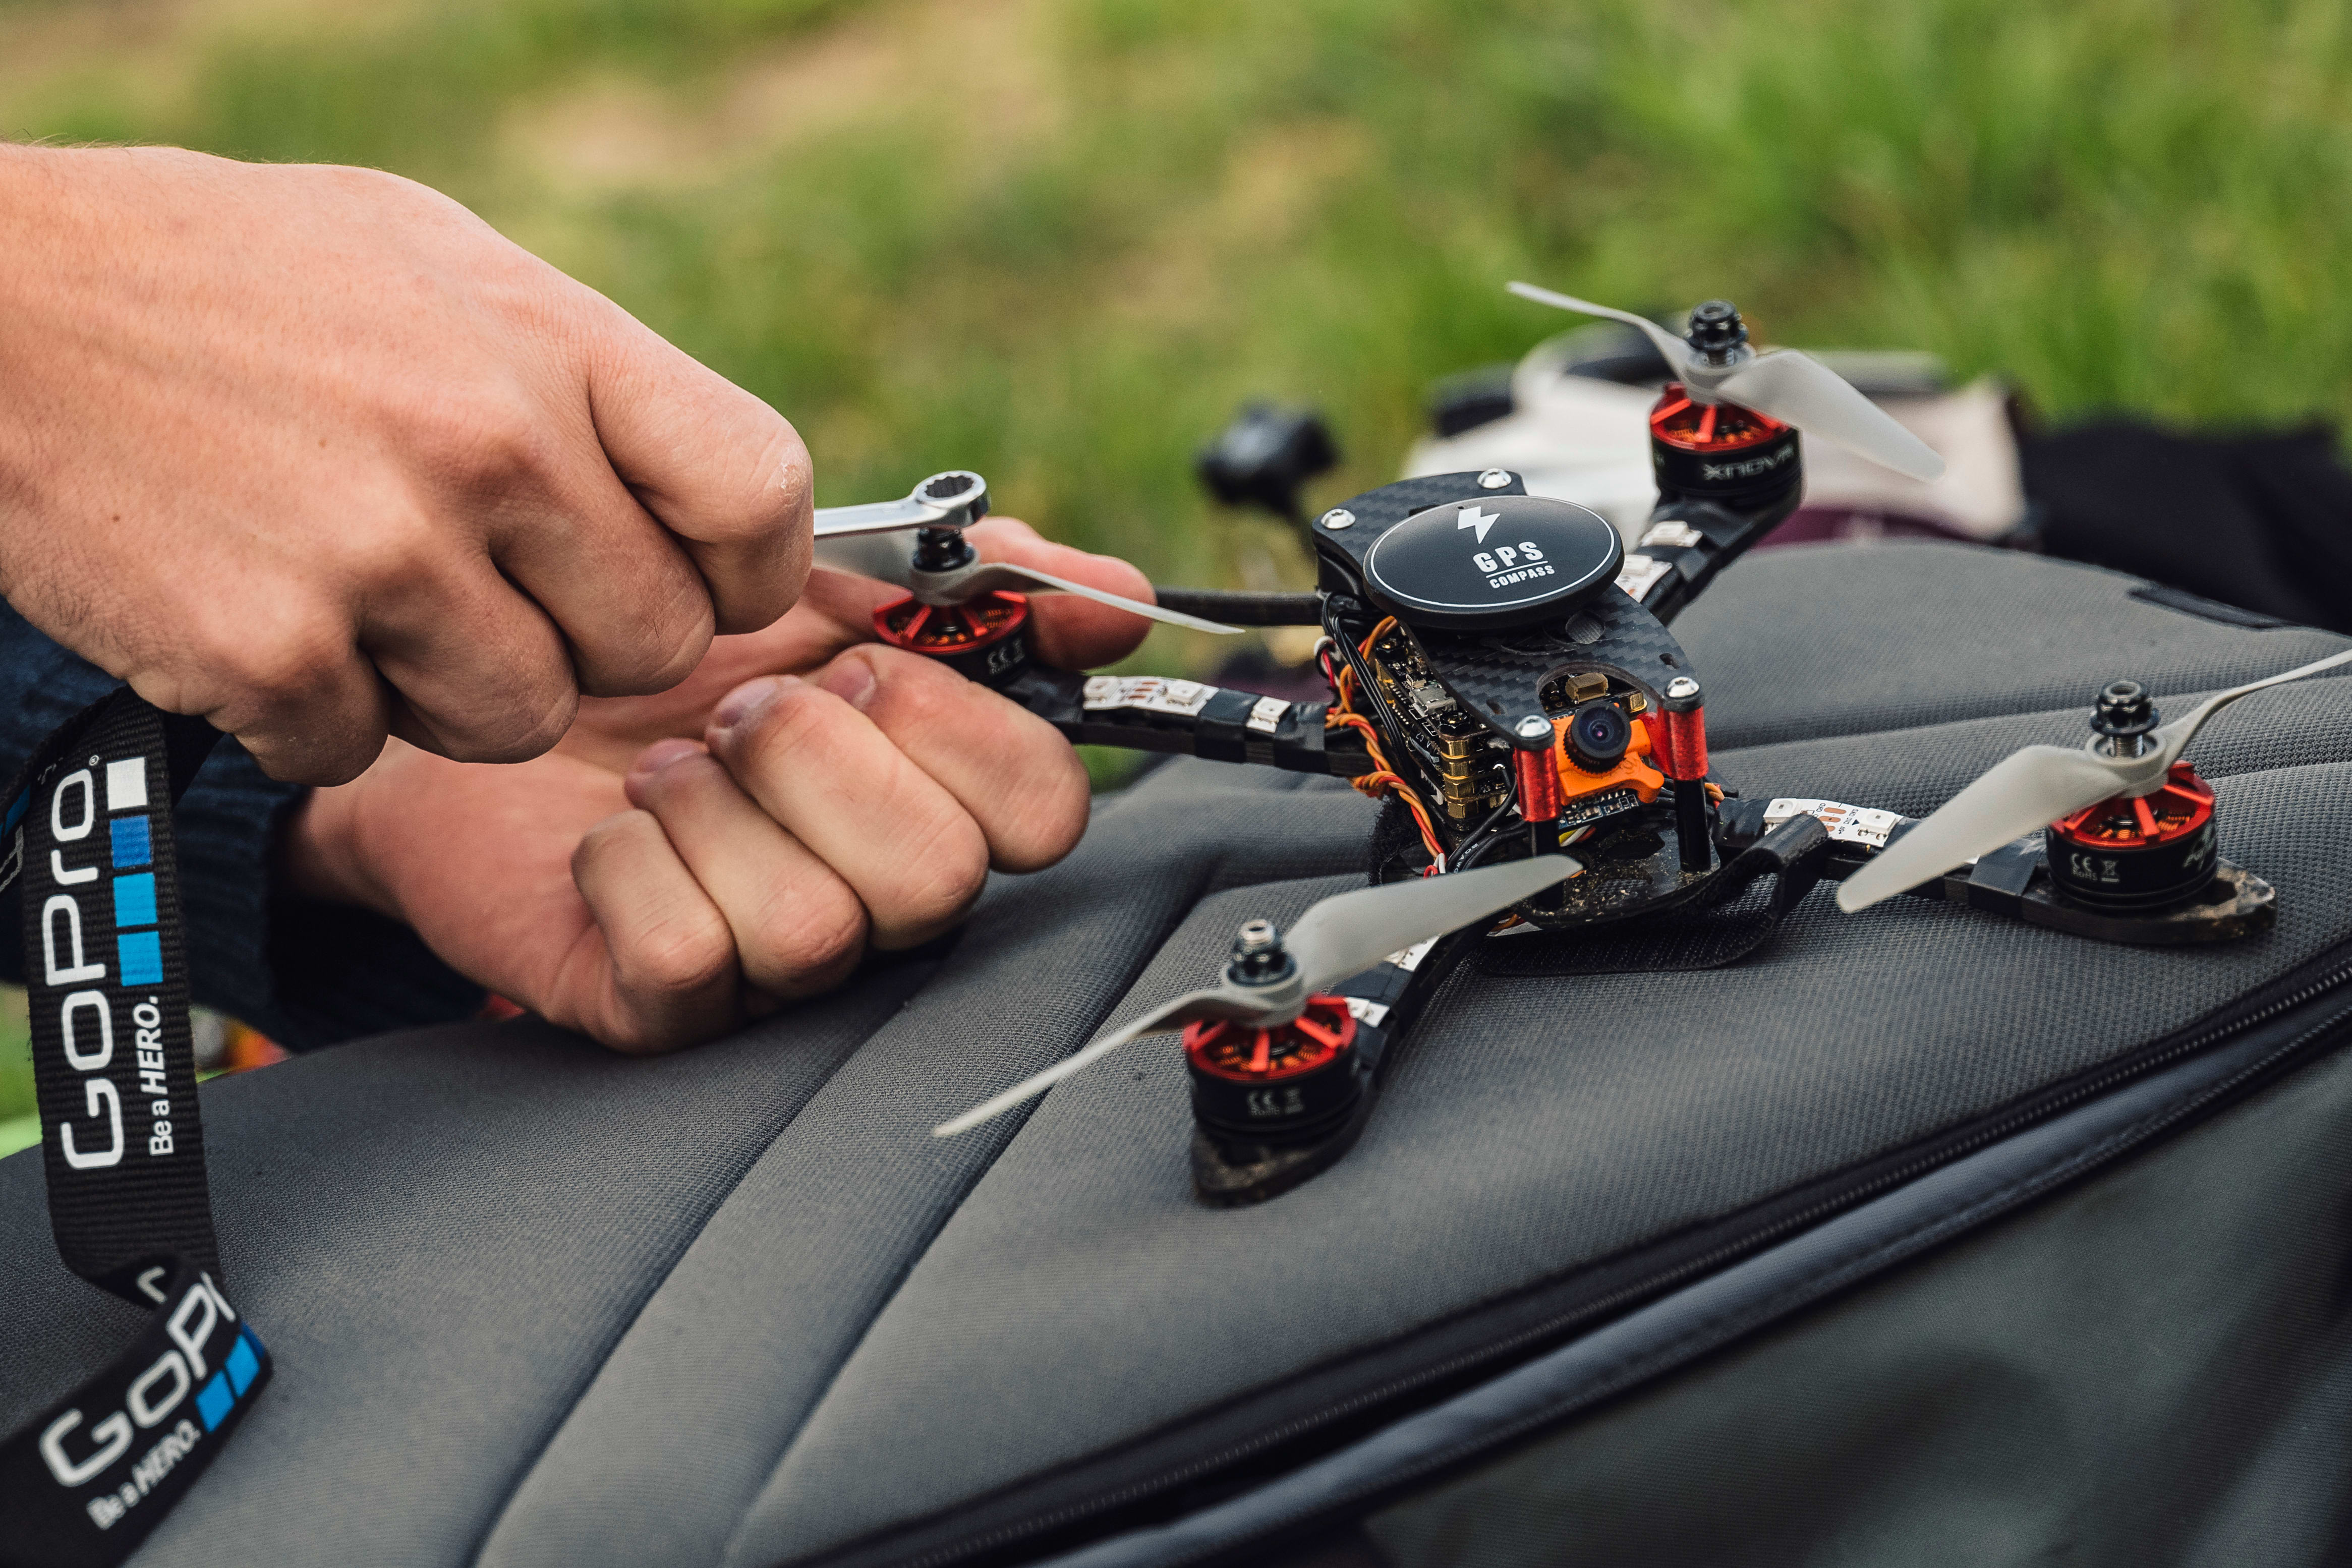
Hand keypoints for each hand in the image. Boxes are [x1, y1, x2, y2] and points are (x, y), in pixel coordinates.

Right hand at [0, 144, 810, 784]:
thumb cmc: (228, 277)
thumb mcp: (438, 264)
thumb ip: (584, 381)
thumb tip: (704, 501)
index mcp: (551, 342)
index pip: (759, 495)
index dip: (747, 570)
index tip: (699, 582)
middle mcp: (489, 449)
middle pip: (648, 645)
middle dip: (581, 640)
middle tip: (486, 586)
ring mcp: (382, 557)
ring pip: (519, 721)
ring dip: (449, 688)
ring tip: (358, 585)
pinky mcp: (273, 654)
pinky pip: (365, 751)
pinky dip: (315, 712)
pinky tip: (261, 609)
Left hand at [283, 520, 1152, 1050]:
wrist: (500, 679)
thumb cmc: (673, 645)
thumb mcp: (830, 576)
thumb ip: (984, 580)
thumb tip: (1119, 603)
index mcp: (941, 792)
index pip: (1044, 807)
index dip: (956, 725)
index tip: (864, 662)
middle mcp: (880, 895)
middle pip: (936, 876)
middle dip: (818, 756)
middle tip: (741, 710)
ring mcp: (779, 970)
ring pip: (813, 928)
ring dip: (716, 811)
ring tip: (665, 769)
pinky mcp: (666, 1010)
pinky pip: (686, 958)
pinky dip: (628, 867)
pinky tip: (607, 833)